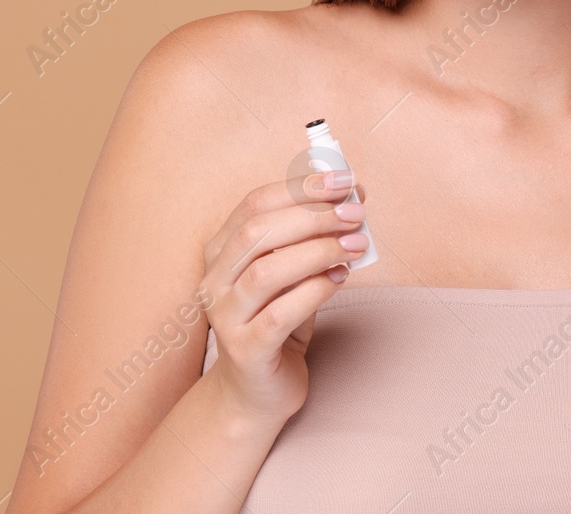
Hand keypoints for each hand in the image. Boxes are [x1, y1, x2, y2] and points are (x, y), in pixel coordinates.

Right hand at [197, 171, 369, 421]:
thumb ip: (311, 238)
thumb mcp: (293, 273)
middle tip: (356, 215)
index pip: (255, 203)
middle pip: (258, 232)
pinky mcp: (245, 351)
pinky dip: (315, 290)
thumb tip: (352, 200)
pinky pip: (281, 314)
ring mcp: (224, 316)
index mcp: (221, 250)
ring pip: (267, 271)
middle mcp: (214, 280)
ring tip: (355, 247)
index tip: (345, 180)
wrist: (257, 390)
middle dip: (313, 216)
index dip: (302, 187)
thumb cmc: (278, 319)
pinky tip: (340, 278)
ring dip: (318, 251)